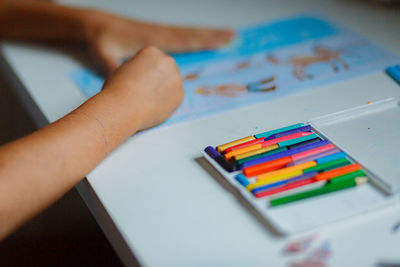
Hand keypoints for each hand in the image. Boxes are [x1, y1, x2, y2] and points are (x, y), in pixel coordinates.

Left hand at [84, 10, 233, 72]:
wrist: (92, 25)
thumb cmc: (100, 41)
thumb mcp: (105, 57)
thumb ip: (116, 69)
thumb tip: (124, 83)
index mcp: (151, 40)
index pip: (181, 40)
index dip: (201, 41)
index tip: (219, 40)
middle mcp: (157, 33)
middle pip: (189, 34)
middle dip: (210, 35)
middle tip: (231, 34)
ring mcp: (156, 32)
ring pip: (185, 32)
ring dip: (204, 33)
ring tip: (222, 33)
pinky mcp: (153, 34)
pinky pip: (177, 34)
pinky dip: (190, 35)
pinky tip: (197, 36)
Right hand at [102, 46, 183, 130]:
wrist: (123, 109)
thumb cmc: (117, 90)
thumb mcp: (124, 69)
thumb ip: (140, 68)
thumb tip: (149, 73)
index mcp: (152, 51)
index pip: (152, 61)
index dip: (141, 74)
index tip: (133, 82)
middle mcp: (168, 61)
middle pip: (164, 70)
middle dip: (156, 80)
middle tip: (142, 93)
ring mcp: (176, 78)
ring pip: (170, 84)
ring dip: (162, 91)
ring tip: (146, 100)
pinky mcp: (180, 95)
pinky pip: (173, 98)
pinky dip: (165, 103)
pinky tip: (153, 107)